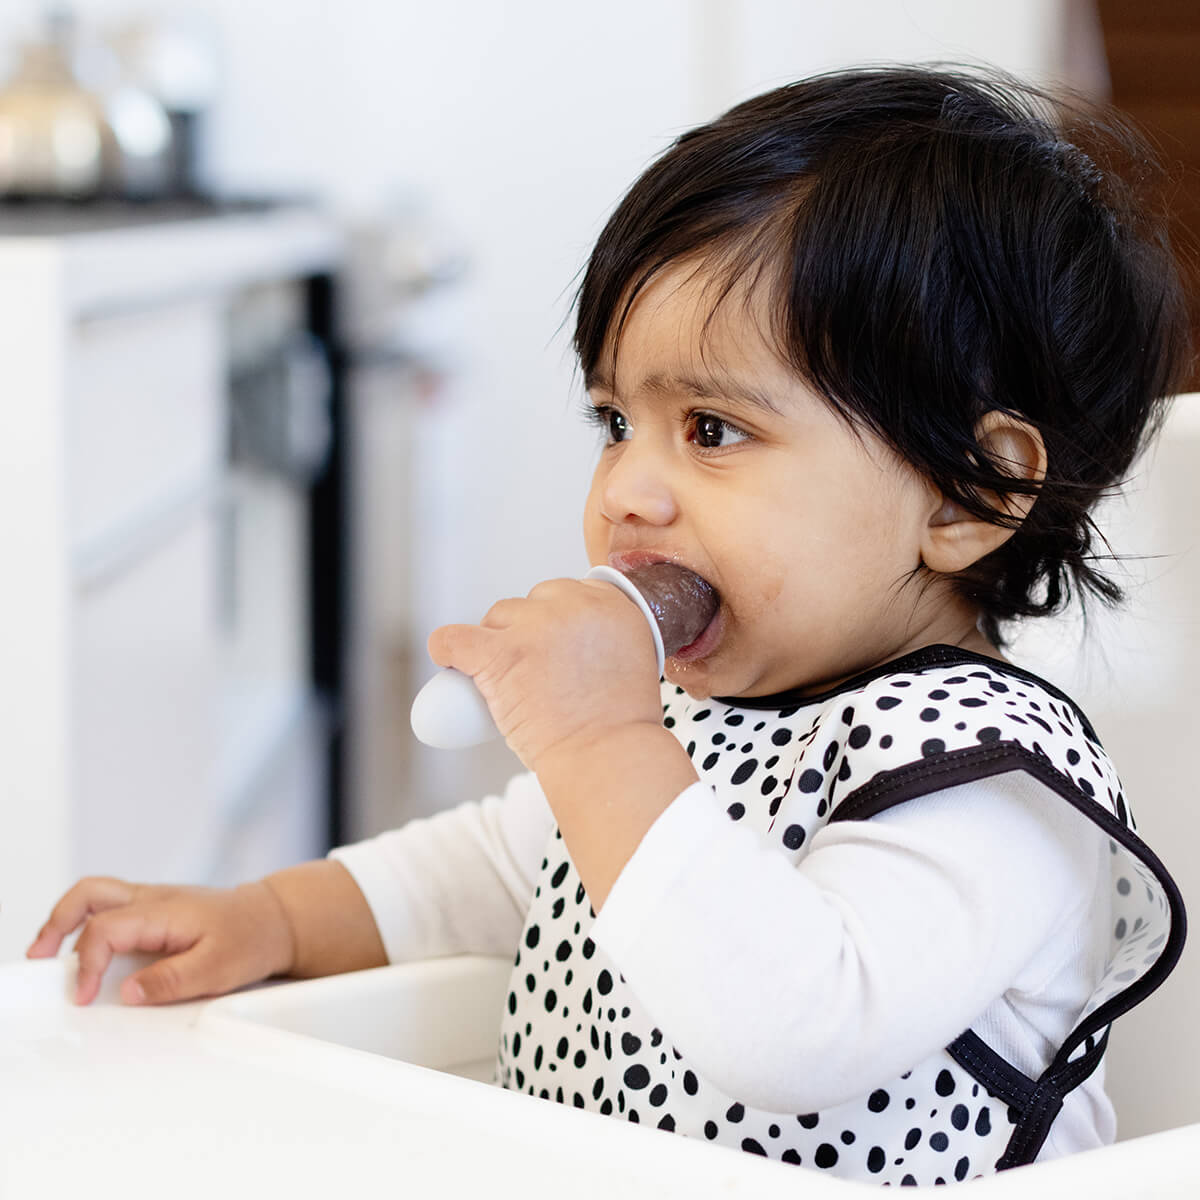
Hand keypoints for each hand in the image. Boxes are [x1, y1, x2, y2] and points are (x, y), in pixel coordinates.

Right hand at [26, 877, 294, 1005]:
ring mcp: (152, 902)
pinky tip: (83, 951)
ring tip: (47, 954)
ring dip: (66, 920)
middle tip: (39, 959)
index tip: (85, 996)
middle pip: (89, 894)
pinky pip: (111, 909)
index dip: (88, 964)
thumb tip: (128, 993)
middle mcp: (153, 899)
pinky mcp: (154, 911)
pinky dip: (86, 925)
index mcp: (164, 910)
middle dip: (57, 923)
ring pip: (96, 896)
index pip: (106, 928)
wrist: (275, 919)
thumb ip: (172, 981)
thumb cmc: (251, 938)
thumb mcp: (219, 968)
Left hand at [427, 577, 663, 769]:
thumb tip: (569, 643)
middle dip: (526, 630)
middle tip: (531, 671)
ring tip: (506, 682)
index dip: (554, 619)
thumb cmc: (618, 728)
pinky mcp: (501, 653)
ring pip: (498, 616)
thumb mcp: (634, 662)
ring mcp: (536, 626)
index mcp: (613, 606)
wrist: (606, 757)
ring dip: (496, 642)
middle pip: (533, 601)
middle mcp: (576, 606)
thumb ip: (605, 640)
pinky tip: (449, 663)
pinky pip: (454, 639)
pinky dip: (446, 650)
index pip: (568, 592)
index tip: (549, 645)